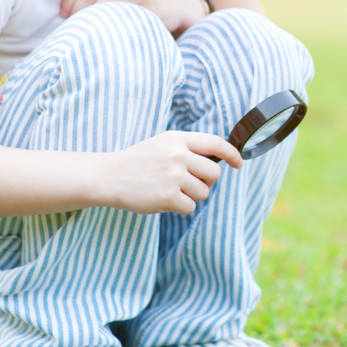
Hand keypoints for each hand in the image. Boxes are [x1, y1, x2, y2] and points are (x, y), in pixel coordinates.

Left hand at [61, 0, 209, 34]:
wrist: (187, 4)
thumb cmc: (153, 1)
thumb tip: (76, 9)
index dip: (70, 0)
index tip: (64, 16)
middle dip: (76, 13)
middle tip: (73, 29)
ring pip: (102, 4)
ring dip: (89, 20)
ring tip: (85, 33)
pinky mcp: (150, 7)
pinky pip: (121, 16)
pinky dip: (109, 26)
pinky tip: (104, 36)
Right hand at [103, 131, 241, 214]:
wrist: (109, 176)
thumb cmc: (139, 162)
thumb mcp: (163, 144)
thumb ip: (188, 148)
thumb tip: (219, 159)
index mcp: (178, 139)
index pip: (215, 143)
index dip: (231, 154)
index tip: (238, 164)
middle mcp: (178, 155)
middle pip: (214, 173)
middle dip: (206, 181)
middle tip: (187, 183)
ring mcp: (173, 176)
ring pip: (204, 192)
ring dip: (191, 196)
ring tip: (170, 190)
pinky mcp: (168, 197)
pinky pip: (191, 207)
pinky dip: (180, 207)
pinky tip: (164, 200)